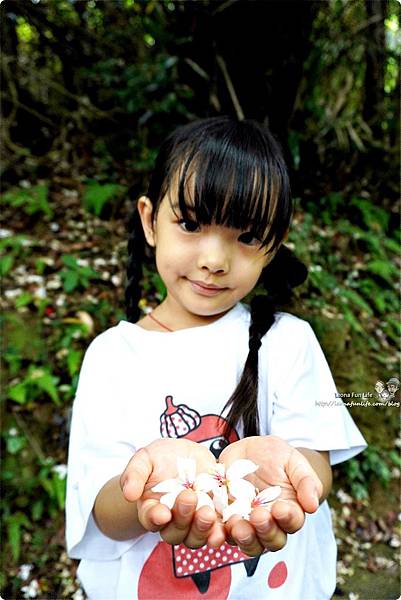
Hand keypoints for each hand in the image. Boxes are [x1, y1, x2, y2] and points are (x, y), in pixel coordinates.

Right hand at [121, 438, 224, 548]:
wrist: (186, 456)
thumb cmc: (160, 458)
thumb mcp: (145, 458)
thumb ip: (134, 474)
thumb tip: (128, 493)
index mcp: (152, 508)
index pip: (151, 519)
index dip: (155, 518)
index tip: (161, 513)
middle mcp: (172, 521)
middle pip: (175, 532)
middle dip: (182, 519)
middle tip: (189, 497)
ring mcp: (194, 522)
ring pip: (196, 537)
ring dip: (202, 529)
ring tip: (208, 513)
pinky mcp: (214, 517)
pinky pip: (218, 532)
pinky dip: (221, 532)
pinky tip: (225, 526)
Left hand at [219, 435, 322, 555]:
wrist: (247, 451)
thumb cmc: (275, 455)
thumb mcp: (292, 460)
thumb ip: (305, 481)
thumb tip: (312, 506)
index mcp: (290, 511)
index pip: (292, 522)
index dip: (287, 518)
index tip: (280, 508)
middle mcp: (271, 524)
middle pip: (272, 540)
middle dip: (265, 531)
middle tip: (258, 516)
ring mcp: (248, 525)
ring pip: (249, 543)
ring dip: (244, 537)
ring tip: (238, 524)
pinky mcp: (227, 520)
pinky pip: (223, 533)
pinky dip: (221, 533)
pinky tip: (218, 525)